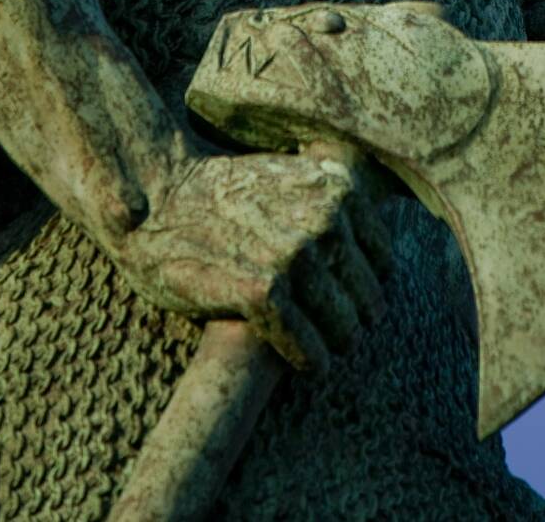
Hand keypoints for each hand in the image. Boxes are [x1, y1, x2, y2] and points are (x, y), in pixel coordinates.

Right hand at [114, 139, 392, 373]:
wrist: (160, 196)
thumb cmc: (225, 194)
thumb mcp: (294, 178)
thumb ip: (334, 206)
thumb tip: (384, 253)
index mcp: (339, 184)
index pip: (382, 258)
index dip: (368, 285)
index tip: (353, 300)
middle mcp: (325, 215)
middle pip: (367, 294)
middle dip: (354, 319)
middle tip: (342, 335)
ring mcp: (294, 252)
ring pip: (342, 321)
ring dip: (337, 345)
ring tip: (328, 353)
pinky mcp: (262, 288)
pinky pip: (303, 339)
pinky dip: (310, 357)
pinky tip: (309, 365)